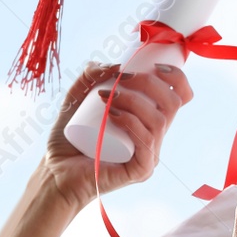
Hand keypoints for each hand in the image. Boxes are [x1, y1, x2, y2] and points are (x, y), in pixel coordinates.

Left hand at [39, 62, 191, 211]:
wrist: (55, 171)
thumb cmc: (69, 138)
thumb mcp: (76, 98)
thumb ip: (89, 76)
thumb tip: (116, 65)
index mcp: (149, 122)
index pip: (180, 98)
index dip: (177, 77)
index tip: (154, 66)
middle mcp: (155, 139)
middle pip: (173, 104)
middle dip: (149, 83)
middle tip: (119, 79)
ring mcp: (150, 157)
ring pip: (159, 121)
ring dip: (134, 101)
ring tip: (106, 97)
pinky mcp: (141, 171)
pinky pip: (146, 142)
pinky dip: (131, 123)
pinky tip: (112, 115)